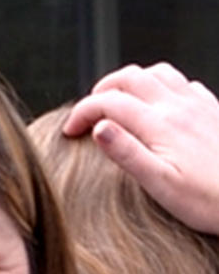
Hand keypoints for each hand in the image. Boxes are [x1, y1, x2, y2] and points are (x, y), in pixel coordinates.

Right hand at [63, 62, 218, 233]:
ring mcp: (198, 104)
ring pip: (156, 73)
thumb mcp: (159, 184)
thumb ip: (127, 153)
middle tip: (86, 113)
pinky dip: (158, 86)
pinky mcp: (211, 110)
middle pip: (131, 78)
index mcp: (161, 125)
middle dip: (101, 90)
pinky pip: (181, 82)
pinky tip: (155, 106)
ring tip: (115, 103)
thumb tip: (99, 128)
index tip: (69, 131)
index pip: (109, 103)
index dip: (82, 112)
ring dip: (129, 82)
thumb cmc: (206, 200)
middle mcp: (179, 107)